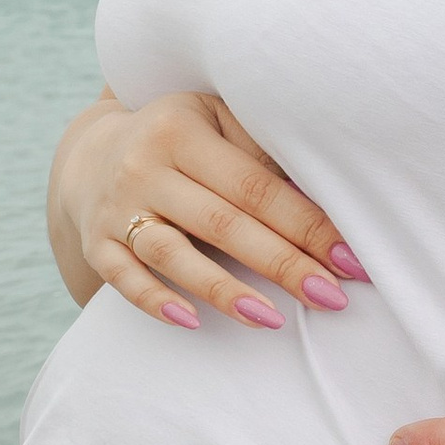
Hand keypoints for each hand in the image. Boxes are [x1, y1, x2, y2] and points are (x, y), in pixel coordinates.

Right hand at [50, 89, 363, 331]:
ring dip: (225, 290)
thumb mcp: (216, 122)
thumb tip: (328, 206)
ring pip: (173, 254)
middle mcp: (144, 166)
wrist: (95, 155)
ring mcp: (116, 208)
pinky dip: (155, 300)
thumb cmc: (182, 139)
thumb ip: (261, 154)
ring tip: (271, 320)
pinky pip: (124, 278)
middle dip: (282, 263)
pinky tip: (192, 322)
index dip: (305, 224)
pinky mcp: (95, 244)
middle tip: (331, 298)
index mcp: (182, 130)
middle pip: (223, 223)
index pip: (254, 186)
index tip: (349, 260)